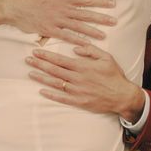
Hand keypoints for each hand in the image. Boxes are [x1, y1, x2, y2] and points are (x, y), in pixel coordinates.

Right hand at [0, 0, 116, 44]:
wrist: (13, 6)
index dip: (99, 1)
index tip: (111, 3)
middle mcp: (62, 8)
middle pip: (85, 13)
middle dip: (101, 17)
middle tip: (114, 21)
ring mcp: (56, 20)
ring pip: (77, 26)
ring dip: (92, 31)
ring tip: (104, 35)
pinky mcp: (49, 30)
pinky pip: (65, 36)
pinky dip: (76, 40)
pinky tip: (85, 44)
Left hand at [26, 44, 144, 120]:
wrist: (123, 96)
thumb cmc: (114, 75)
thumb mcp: (106, 57)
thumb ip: (90, 50)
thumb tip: (75, 48)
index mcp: (83, 66)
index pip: (59, 60)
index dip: (46, 56)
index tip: (35, 52)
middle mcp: (77, 78)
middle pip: (54, 70)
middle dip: (39, 64)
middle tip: (27, 60)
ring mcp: (77, 91)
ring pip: (55, 83)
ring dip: (42, 77)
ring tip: (30, 73)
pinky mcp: (79, 102)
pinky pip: (62, 98)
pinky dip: (51, 95)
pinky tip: (41, 91)